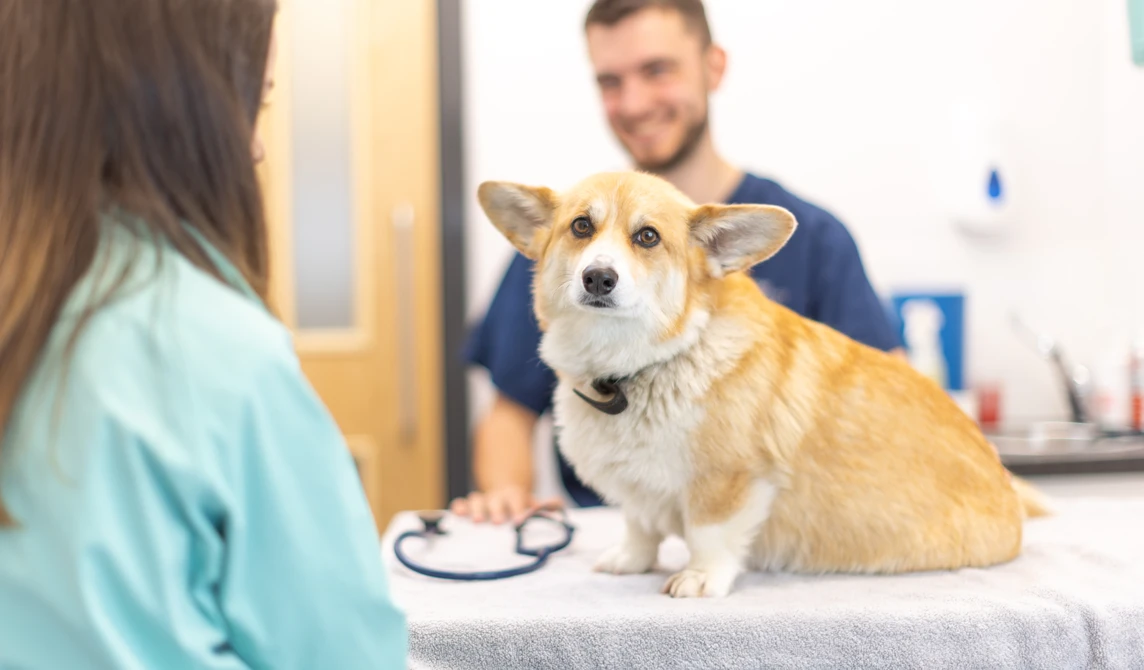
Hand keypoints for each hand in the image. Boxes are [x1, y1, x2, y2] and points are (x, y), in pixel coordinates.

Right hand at [449, 486, 563, 524]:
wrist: (504, 494)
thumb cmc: (520, 506)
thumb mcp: (535, 504)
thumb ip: (549, 505)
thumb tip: (559, 504)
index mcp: (513, 495)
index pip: (516, 499)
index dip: (518, 508)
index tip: (520, 520)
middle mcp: (496, 497)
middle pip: (495, 500)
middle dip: (496, 510)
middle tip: (498, 522)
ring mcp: (481, 501)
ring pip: (476, 500)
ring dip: (475, 509)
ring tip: (476, 521)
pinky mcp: (468, 508)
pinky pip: (461, 505)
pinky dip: (458, 508)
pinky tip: (456, 513)